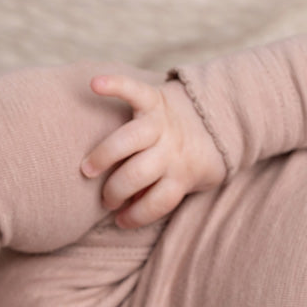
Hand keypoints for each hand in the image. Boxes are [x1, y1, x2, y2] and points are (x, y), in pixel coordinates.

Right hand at [81, 75, 225, 227]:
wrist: (217, 119)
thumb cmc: (195, 159)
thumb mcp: (191, 182)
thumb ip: (164, 192)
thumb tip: (130, 205)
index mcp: (184, 173)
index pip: (160, 201)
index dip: (138, 216)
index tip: (121, 221)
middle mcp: (172, 149)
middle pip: (139, 173)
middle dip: (116, 190)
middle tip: (106, 199)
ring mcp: (162, 124)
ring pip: (129, 140)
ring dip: (103, 156)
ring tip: (88, 170)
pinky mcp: (155, 100)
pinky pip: (134, 90)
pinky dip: (114, 84)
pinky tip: (95, 84)